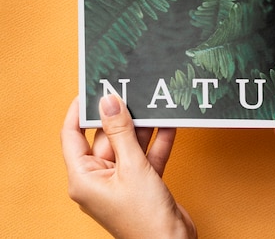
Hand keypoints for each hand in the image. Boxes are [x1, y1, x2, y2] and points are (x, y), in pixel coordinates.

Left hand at [61, 96, 196, 238]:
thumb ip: (120, 131)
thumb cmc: (144, 219)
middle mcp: (99, 178)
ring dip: (142, 126)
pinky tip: (169, 122)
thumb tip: (108, 100)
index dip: (79, 110)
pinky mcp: (142, 182)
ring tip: (153, 102)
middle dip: (120, 115)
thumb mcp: (132, 166)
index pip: (72, 135)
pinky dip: (157, 140)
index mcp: (84, 178)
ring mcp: (121, 180)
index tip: (91, 88)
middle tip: (131, 90)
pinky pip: (146, 154)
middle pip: (105, 136)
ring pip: (128, 143)